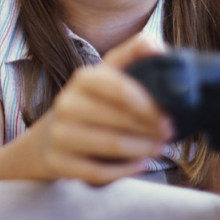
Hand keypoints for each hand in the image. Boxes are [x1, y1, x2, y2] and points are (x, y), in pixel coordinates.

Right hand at [21, 34, 174, 184]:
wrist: (49, 139)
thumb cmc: (90, 105)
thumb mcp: (106, 76)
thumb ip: (133, 55)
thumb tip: (159, 48)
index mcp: (82, 79)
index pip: (120, 88)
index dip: (149, 104)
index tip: (170, 114)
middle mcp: (66, 104)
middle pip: (118, 119)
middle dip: (150, 128)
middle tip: (169, 133)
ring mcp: (60, 134)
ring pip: (110, 145)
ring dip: (142, 149)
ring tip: (160, 148)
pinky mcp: (58, 163)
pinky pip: (98, 171)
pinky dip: (124, 170)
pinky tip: (140, 164)